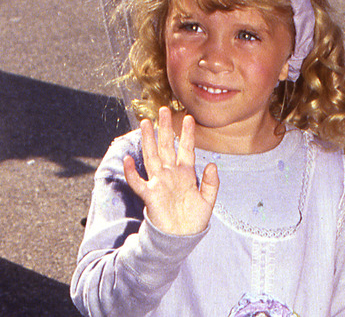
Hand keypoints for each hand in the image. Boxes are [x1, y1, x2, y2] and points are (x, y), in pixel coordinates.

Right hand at [123, 107, 219, 235]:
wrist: (181, 237)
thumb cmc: (194, 219)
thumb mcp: (208, 199)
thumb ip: (211, 182)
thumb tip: (212, 164)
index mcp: (186, 174)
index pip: (186, 149)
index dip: (187, 134)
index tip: (188, 118)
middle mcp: (171, 174)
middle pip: (166, 146)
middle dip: (164, 129)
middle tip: (162, 110)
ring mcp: (159, 182)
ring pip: (152, 156)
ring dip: (148, 140)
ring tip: (144, 123)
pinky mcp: (150, 195)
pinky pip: (138, 182)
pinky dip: (132, 172)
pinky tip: (129, 159)